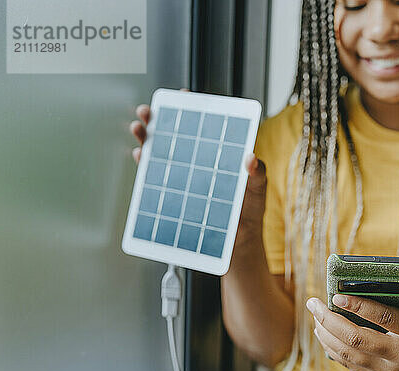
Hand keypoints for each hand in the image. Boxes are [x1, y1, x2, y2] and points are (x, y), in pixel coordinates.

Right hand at [129, 90, 267, 259]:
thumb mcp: (258, 192)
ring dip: (149, 138)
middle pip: (179, 136)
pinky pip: (157, 178)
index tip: (184, 95)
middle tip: (149, 111)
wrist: (237, 246)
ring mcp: (188, 178)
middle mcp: (202, 163)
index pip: (208, 128)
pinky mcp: (177, 196)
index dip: (195, 110)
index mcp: (222, 156)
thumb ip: (257, 175)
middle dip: (162, 120)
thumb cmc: (250, 214)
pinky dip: (146, 166)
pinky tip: (140, 156)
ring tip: (140, 128)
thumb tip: (251, 157)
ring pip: (165, 153)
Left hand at [306, 276, 398, 370]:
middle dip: (330, 320)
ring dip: (326, 334)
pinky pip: (350, 365)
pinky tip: (323, 333)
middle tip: (314, 303)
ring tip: (315, 315)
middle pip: (358, 338)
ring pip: (349, 353)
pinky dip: (332, 349)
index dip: (359, 306)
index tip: (338, 295)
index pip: (385, 318)